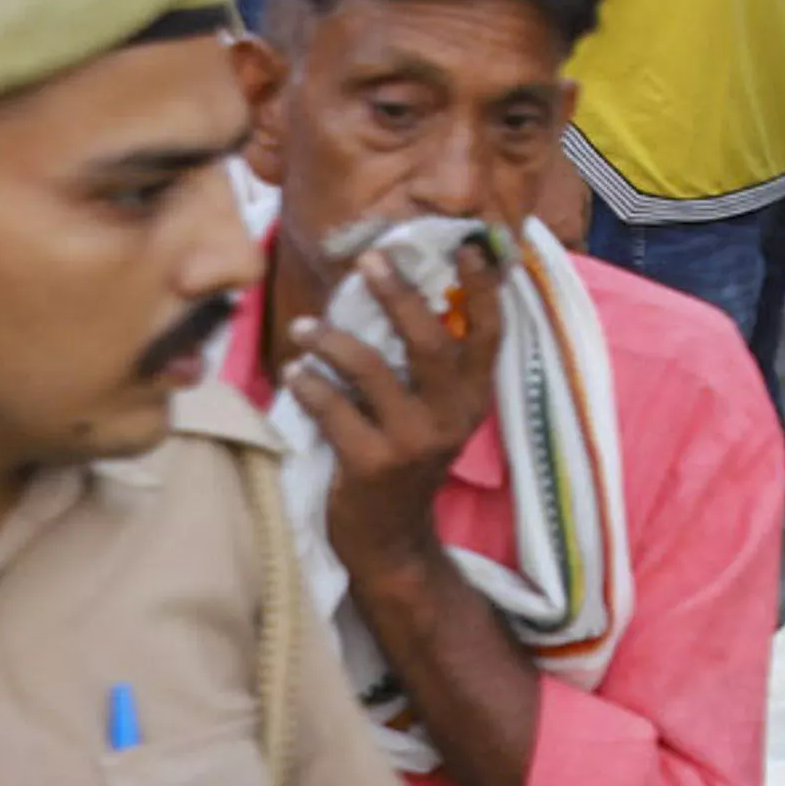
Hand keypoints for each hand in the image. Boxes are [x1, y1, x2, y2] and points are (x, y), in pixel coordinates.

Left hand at [287, 242, 503, 583]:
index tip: (467, 246)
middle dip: (399, 295)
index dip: (483, 289)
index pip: (489, 335)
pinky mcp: (371, 465)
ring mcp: (413, 443)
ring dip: (332, 341)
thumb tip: (397, 290)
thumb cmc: (406, 460)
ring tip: (304, 327)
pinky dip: (309, 385)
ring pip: (372, 370)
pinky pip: (333, 409)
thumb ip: (428, 366)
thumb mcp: (434, 415)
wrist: (391, 540)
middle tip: (369, 260)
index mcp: (472, 399)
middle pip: (431, 342)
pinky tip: (295, 373)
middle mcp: (451, 418)